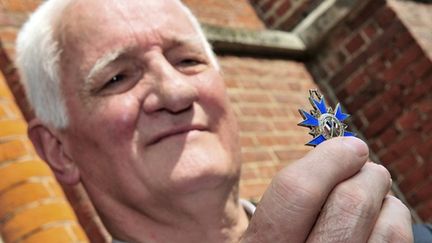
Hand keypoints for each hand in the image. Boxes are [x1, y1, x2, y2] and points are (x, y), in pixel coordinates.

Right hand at [241, 137, 412, 242]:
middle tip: (363, 166)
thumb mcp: (256, 231)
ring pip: (387, 226)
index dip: (330, 160)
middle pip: (350, 205)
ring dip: (383, 200)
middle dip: (365, 174)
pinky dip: (393, 221)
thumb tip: (343, 148)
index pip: (297, 192)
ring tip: (368, 197)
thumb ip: (274, 195)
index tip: (350, 146)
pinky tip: (376, 222)